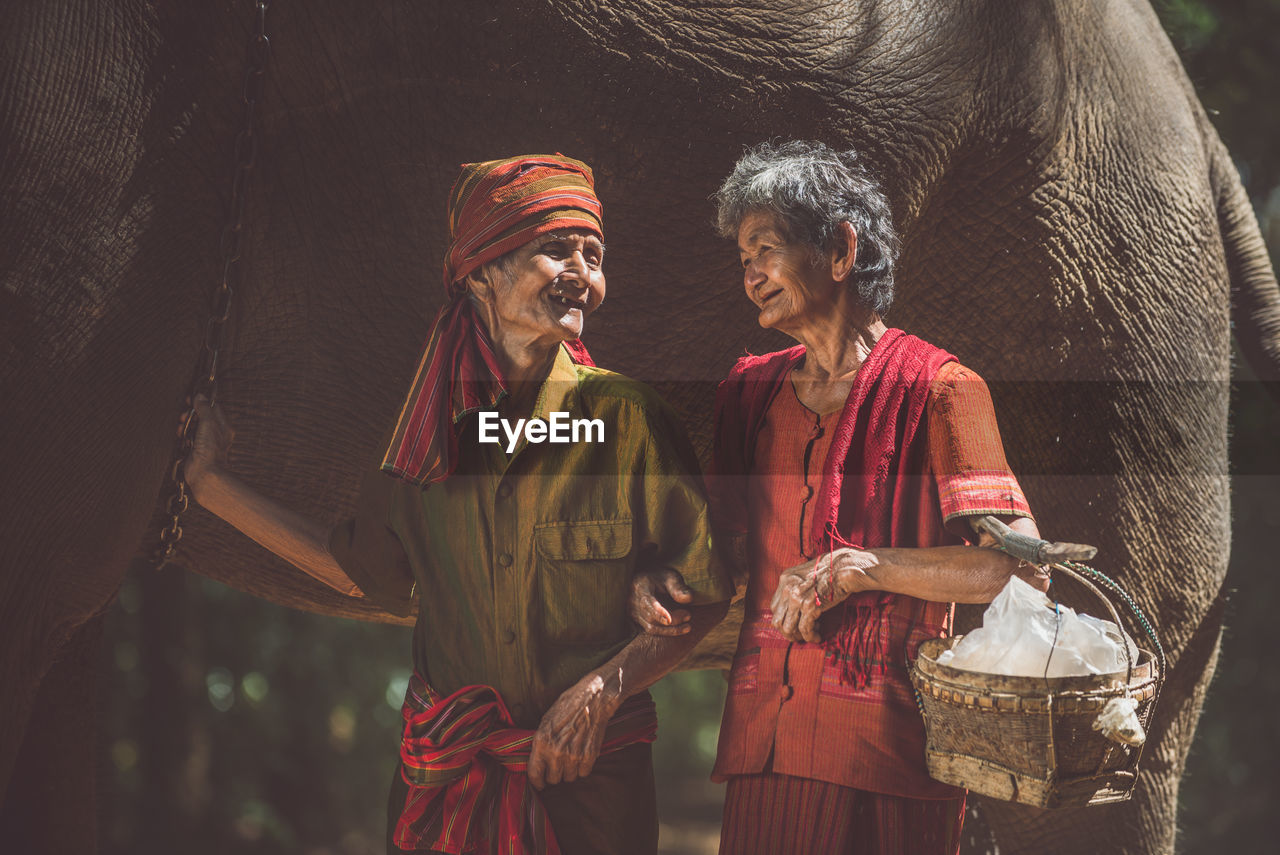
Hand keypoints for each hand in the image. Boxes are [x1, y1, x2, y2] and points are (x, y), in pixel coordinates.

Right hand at [183, 393, 233, 495]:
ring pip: (194, 427)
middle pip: (202, 417)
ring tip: (181, 427)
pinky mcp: (196, 449)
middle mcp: (216, 434)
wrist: (204, 472)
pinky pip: (188, 437)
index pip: (213, 408)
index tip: (190, 400)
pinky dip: (184, 435)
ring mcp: (206, 442)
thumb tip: (200, 396)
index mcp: (223, 426)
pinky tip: (180, 436)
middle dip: (191, 415)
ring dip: (186, 425)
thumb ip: (204, 408)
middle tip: (184, 416)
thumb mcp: (209, 423)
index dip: (201, 402)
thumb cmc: (210, 449)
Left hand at [526, 669, 620, 789]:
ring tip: (571, 756)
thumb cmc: (567, 707)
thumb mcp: (546, 721)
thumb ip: (540, 743)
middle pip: (553, 780)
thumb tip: (536, 760)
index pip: (535, 775)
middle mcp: (556, 752)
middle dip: (555, 774)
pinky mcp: (589, 756)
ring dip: (569, 770)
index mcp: (542, 742)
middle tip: (558, 764)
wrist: (592, 699)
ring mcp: (574, 756)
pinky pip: (583, 773)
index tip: (540, 783)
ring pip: (569, 778)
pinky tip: (582, 754)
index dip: (537, 782)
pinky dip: (582, 767)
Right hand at [628, 567, 692, 635]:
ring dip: (670, 630)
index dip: (658, 613)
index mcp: (640, 587)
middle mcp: (633, 601)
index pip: (647, 603)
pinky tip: (680, 628)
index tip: (670, 620)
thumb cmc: (662, 578)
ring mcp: (633, 612)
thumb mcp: (671, 577)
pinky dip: (666, 632)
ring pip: (651, 628)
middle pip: (651, 617)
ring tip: (688, 626)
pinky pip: (652, 631)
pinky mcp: (637, 621)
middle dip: (672, 620)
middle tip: (689, 616)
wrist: (649, 581)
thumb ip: (678, 587)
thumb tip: (688, 598)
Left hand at [770, 548, 872, 642]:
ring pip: (788, 628)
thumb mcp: (805, 576)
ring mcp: (798, 598)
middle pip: (778, 620)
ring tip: (810, 635)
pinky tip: (817, 636)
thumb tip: (792, 609)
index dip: (783, 619)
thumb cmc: (830, 573)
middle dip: (788, 632)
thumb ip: (795, 589)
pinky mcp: (810, 607)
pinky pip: (805, 630)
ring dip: (799, 637)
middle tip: (799, 635)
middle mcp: (788, 588)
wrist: (845, 567)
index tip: (793, 624)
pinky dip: (810, 637)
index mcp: (785, 579)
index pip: (774, 607)